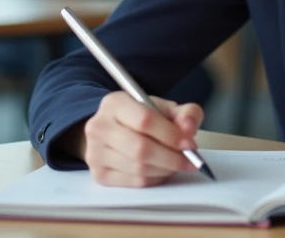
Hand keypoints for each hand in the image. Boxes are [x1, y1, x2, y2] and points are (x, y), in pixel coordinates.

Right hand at [71, 91, 203, 187]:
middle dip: (171, 157)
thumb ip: (185, 113)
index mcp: (115, 103)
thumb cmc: (141, 119)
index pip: (145, 120)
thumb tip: (189, 128)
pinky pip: (134, 183)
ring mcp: (95, 152)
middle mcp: (99, 126)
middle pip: (140, 149)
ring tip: (177, 164)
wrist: (113, 130)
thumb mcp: (164, 108)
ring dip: (165, 169)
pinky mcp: (98, 174)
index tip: (190, 143)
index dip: (171, 134)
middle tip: (190, 160)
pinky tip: (162, 171)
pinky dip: (155, 179)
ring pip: (138, 169)